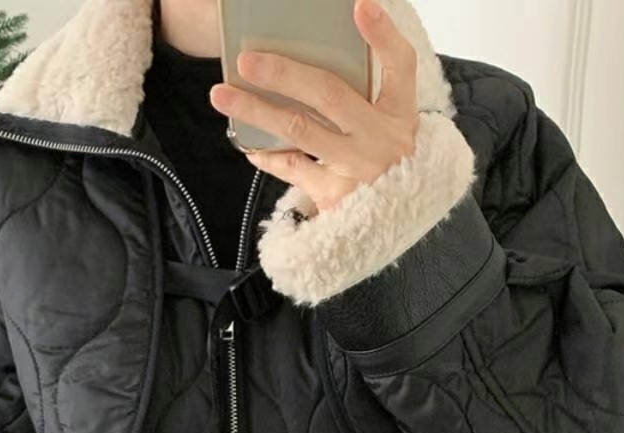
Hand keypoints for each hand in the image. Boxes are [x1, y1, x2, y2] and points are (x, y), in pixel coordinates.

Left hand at [208, 0, 418, 217]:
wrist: (398, 221)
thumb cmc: (387, 162)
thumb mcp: (390, 125)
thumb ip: (364, 93)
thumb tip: (319, 55)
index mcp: (400, 113)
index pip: (400, 66)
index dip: (382, 35)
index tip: (360, 5)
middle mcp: (380, 139)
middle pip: (330, 95)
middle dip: (285, 73)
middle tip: (248, 60)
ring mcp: (357, 169)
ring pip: (300, 131)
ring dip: (257, 110)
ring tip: (223, 94)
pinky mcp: (335, 196)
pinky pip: (292, 168)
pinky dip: (268, 156)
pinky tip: (248, 146)